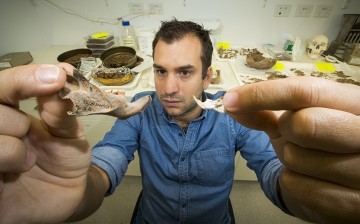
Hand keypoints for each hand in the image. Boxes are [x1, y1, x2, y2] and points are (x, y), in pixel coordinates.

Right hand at [0, 64, 90, 222]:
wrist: (66, 196)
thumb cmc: (65, 159)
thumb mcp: (70, 134)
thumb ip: (62, 110)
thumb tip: (61, 73)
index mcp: (9, 111)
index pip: (3, 85)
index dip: (23, 79)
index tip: (56, 78)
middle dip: (15, 121)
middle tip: (29, 135)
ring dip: (13, 149)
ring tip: (28, 162)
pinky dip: (5, 164)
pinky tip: (14, 176)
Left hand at [223, 77, 359, 223]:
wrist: (344, 184)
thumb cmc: (319, 144)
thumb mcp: (298, 119)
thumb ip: (267, 109)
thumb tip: (232, 103)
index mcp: (357, 103)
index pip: (306, 91)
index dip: (262, 94)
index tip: (231, 100)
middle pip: (304, 124)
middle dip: (286, 130)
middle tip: (292, 133)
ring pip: (296, 158)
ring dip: (289, 159)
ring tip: (309, 158)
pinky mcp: (355, 203)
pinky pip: (297, 187)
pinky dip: (292, 181)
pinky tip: (311, 179)